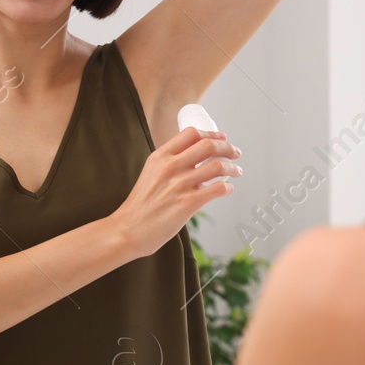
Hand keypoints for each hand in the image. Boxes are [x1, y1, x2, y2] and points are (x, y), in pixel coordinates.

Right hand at [112, 127, 241, 258]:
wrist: (128, 230)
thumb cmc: (140, 206)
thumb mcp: (150, 173)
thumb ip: (169, 164)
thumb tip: (194, 158)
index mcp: (160, 156)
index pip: (191, 134)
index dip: (211, 133)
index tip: (222, 137)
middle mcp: (170, 166)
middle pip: (208, 145)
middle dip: (227, 147)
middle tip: (235, 153)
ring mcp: (180, 184)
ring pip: (217, 166)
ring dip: (232, 167)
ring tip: (237, 171)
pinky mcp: (188, 203)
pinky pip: (218, 188)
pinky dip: (228, 187)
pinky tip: (227, 189)